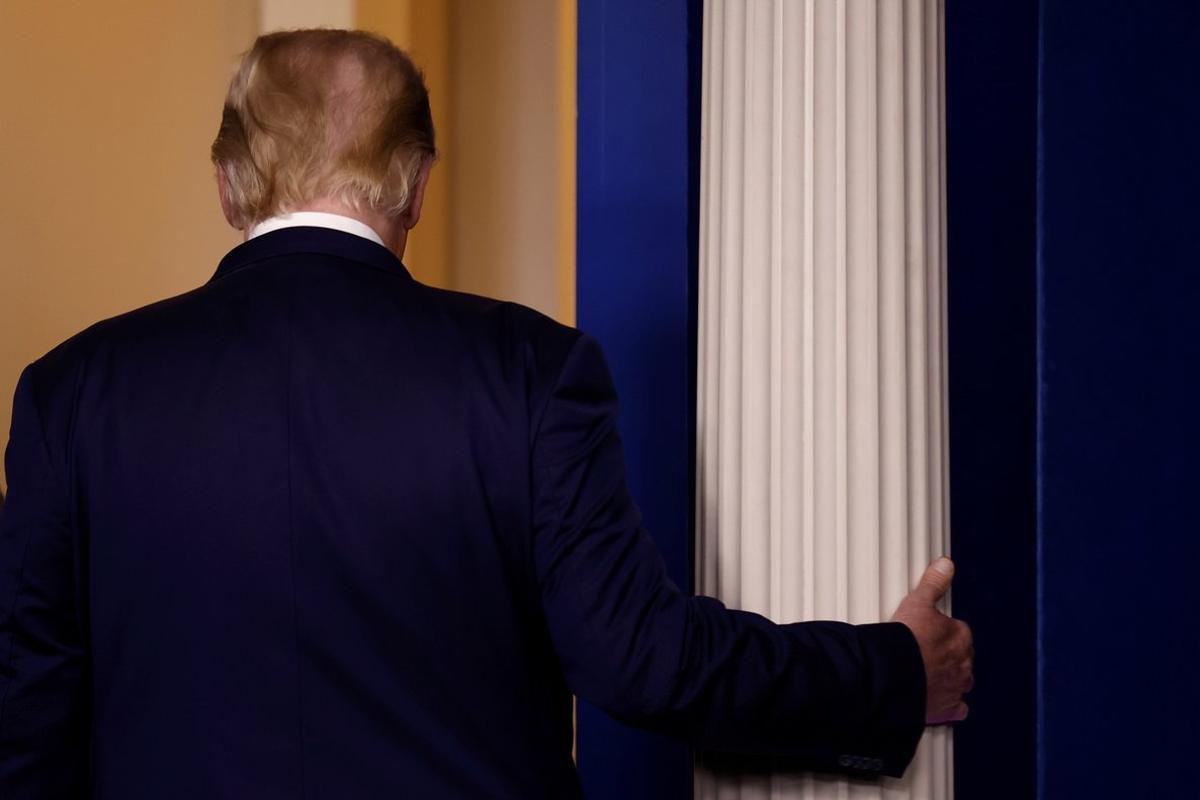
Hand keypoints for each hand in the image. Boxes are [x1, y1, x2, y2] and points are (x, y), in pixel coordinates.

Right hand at [891, 557, 973, 724]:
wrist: (893, 674)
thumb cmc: (905, 639)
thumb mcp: (917, 602)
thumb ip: (933, 583)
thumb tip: (946, 564)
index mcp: (961, 637)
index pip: (958, 632)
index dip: (941, 632)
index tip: (926, 634)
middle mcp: (965, 664)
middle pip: (961, 658)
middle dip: (947, 656)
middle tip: (924, 654)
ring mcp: (958, 687)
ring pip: (961, 682)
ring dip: (949, 679)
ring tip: (927, 675)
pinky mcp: (948, 709)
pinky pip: (957, 708)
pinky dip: (949, 705)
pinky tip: (935, 699)